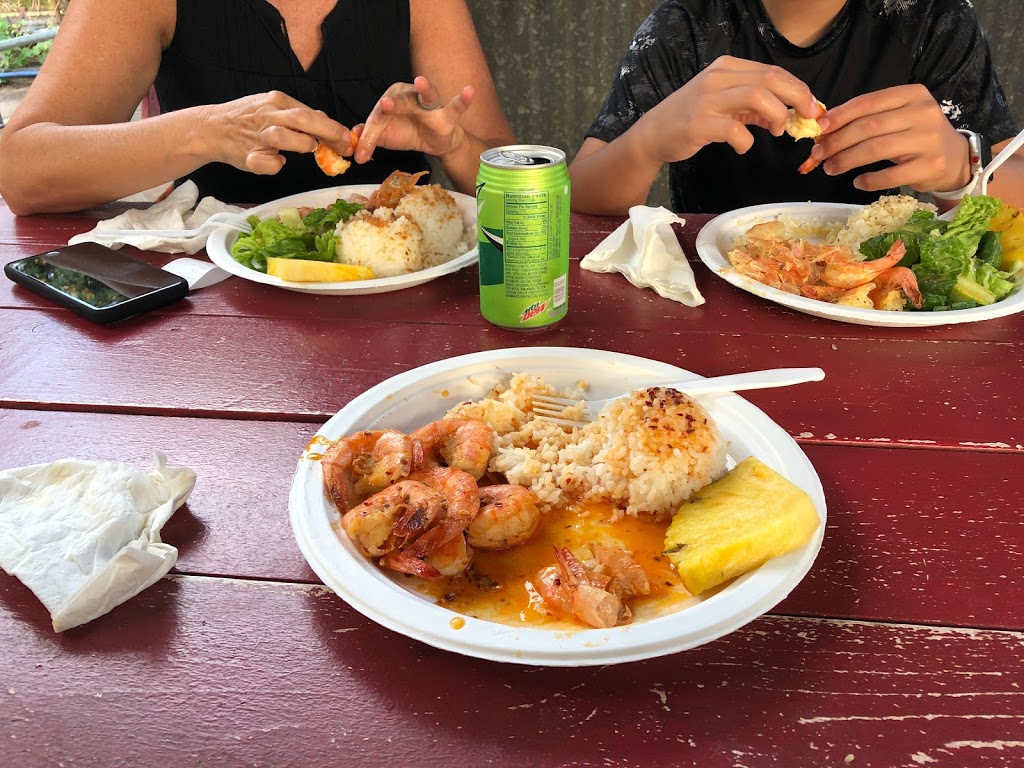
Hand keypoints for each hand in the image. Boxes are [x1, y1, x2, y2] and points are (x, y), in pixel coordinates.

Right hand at [200, 91, 352, 174]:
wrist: (211, 128)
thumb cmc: (246, 119)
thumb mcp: (272, 106)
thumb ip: (297, 113)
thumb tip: (324, 119)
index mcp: (276, 101)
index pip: (310, 111)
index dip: (332, 127)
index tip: (347, 138)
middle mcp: (267, 115)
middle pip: (302, 119)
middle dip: (328, 132)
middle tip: (343, 146)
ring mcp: (257, 135)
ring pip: (284, 137)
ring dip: (303, 144)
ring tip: (310, 149)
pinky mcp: (248, 156)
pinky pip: (267, 163)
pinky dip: (276, 165)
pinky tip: (279, 162)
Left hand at [353, 75, 473, 162]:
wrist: (432, 143)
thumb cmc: (408, 133)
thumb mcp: (386, 138)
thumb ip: (371, 139)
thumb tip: (354, 146)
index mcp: (392, 98)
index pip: (379, 115)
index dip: (370, 134)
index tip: (362, 153)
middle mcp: (410, 95)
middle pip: (400, 102)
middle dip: (392, 104)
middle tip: (384, 107)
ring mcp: (430, 104)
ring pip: (426, 96)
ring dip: (424, 88)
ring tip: (420, 81)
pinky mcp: (446, 115)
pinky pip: (455, 106)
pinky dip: (463, 100)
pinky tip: (469, 91)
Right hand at [633, 56, 818, 163]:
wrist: (653, 134)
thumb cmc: (691, 118)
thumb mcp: (723, 103)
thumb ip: (753, 105)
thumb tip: (788, 114)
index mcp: (727, 67)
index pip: (773, 71)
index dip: (798, 89)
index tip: (811, 107)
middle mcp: (718, 78)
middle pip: (770, 79)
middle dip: (797, 98)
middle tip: (807, 118)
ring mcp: (708, 100)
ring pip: (758, 97)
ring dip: (777, 116)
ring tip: (777, 131)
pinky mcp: (699, 124)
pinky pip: (735, 131)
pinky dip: (747, 141)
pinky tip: (743, 146)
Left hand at [811, 84, 969, 192]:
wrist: (954, 157)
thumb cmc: (916, 136)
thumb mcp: (898, 118)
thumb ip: (868, 118)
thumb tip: (825, 129)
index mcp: (913, 95)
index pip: (869, 102)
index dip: (840, 116)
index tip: (819, 128)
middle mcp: (923, 114)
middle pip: (869, 127)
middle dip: (838, 141)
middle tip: (818, 153)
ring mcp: (928, 140)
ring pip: (876, 149)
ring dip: (847, 160)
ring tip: (830, 168)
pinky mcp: (930, 166)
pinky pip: (890, 175)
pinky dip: (869, 180)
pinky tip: (858, 182)